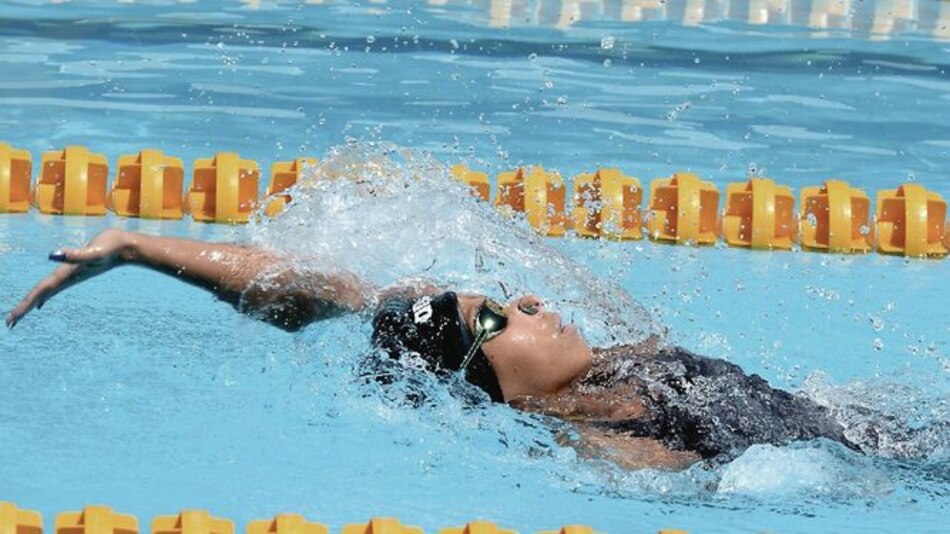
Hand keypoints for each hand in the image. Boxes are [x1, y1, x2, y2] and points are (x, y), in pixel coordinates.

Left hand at [6, 228, 134, 327]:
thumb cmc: (112, 246)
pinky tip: (41, 302)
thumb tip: (51, 255)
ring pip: (46, 293)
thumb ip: (74, 254)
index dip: (25, 305)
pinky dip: (44, 296)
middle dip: (24, 309)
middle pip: (41, 296)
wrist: (128, 248)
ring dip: (32, 304)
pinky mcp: (75, 272)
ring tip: (19, 315)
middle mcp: (67, 277)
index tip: (11, 320)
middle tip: (9, 324)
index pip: (40, 292)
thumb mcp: (94, 250)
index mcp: (66, 274)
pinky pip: (55, 288)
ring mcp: (71, 276)